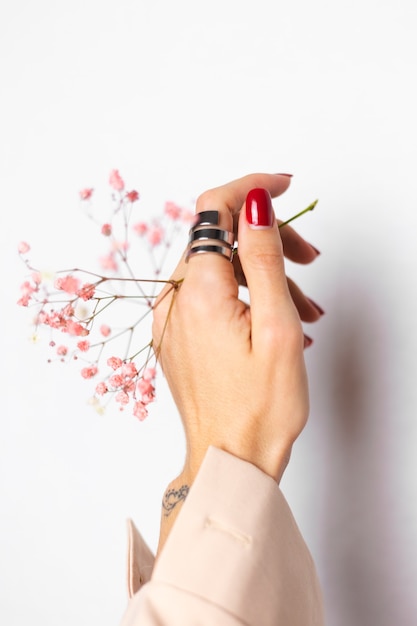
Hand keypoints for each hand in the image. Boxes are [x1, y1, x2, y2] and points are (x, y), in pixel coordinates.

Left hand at [153, 173, 320, 487]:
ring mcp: (173, 320)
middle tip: (309, 262)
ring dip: (264, 277)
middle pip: (220, 239)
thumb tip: (254, 203)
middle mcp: (175, 300)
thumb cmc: (259, 408)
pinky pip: (211, 297)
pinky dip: (245, 298)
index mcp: (197, 290)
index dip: (250, 189)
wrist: (229, 461)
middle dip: (269, 241)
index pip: (214, 208)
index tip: (284, 187)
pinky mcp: (179, 337)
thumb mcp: (277, 324)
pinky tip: (276, 323)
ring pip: (220, 270)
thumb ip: (262, 256)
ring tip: (304, 312)